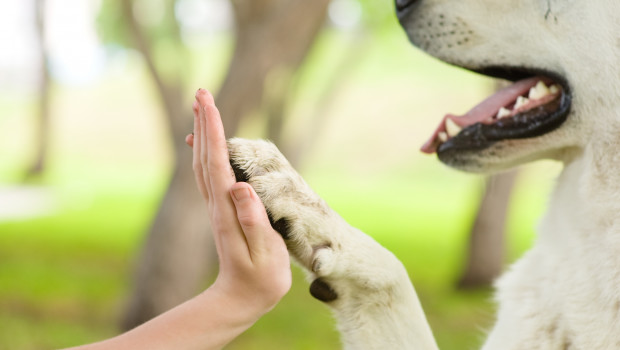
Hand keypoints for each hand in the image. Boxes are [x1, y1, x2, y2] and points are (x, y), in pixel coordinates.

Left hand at [186, 89, 290, 316]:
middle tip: (201, 92)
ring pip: (204, 163)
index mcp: (227, 211)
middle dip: (205, 123)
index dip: (215, 132)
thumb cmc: (260, 279)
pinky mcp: (222, 210)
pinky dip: (207, 151)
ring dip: (203, 134)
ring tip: (202, 108)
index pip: (218, 164)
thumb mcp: (263, 254)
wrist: (241, 298)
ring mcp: (216, 207)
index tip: (209, 103)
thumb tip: (240, 186)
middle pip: (205, 157)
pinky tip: (207, 143)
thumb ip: (253, 220)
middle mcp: (216, 205)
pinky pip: (210, 174)